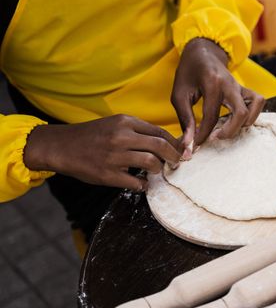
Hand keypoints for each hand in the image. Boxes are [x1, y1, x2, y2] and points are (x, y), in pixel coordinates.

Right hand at [24, 115, 181, 190]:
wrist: (62, 146)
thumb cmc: (92, 135)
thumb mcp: (115, 124)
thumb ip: (137, 130)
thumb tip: (165, 142)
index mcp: (125, 122)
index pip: (159, 131)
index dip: (174, 142)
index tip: (181, 149)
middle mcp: (121, 137)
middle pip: (160, 146)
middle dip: (174, 156)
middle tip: (177, 162)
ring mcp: (115, 156)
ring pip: (151, 163)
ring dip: (159, 169)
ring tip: (158, 171)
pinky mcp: (108, 174)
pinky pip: (136, 182)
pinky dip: (143, 184)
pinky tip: (142, 183)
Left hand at [171, 38, 264, 157]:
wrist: (202, 53)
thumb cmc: (188, 73)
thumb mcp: (179, 94)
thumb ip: (185, 119)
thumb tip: (189, 144)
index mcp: (212, 83)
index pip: (212, 116)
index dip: (204, 134)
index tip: (196, 145)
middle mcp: (230, 84)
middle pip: (241, 114)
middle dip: (229, 132)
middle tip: (214, 138)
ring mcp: (241, 86)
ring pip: (255, 107)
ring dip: (243, 123)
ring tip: (227, 128)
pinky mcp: (245, 89)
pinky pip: (258, 102)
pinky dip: (252, 114)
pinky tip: (236, 120)